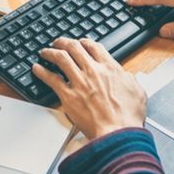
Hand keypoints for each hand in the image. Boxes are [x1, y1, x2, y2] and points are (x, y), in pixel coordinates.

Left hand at [32, 38, 146, 139]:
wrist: (118, 132)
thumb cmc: (128, 117)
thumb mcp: (137, 91)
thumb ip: (129, 79)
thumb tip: (125, 76)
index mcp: (110, 68)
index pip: (94, 47)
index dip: (85, 42)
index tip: (81, 43)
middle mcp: (93, 71)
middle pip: (74, 47)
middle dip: (64, 42)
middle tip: (59, 43)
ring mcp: (79, 82)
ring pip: (61, 58)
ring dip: (51, 52)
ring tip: (45, 52)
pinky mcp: (68, 96)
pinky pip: (51, 79)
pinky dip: (42, 72)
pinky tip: (36, 69)